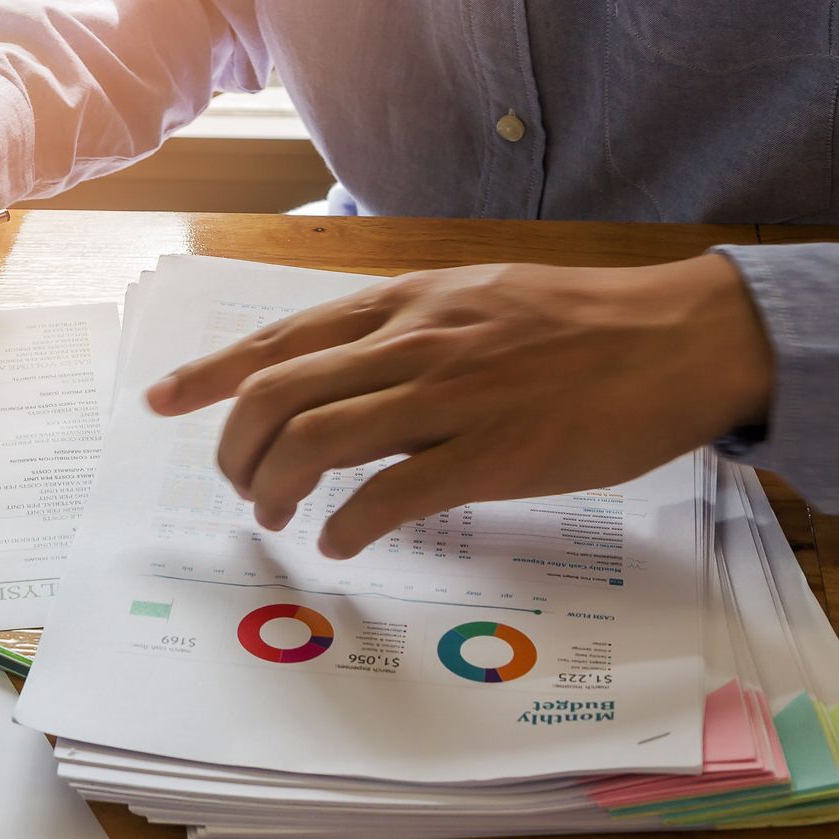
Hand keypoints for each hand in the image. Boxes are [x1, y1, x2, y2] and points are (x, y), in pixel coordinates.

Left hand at [144, 256, 772, 558]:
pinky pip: (391, 494)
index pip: (277, 338)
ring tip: (276, 513)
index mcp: (401, 304)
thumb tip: (333, 375)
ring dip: (276, 487)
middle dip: (234, 447)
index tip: (161, 399)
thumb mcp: (469, 299)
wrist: (677, 336)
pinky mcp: (493, 454)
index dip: (208, 373)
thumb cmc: (573, 324)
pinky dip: (347, 523)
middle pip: (276, 394)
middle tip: (237, 484)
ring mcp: (450, 397)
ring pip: (317, 441)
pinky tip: (340, 539)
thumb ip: (398, 332)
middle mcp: (411, 343)